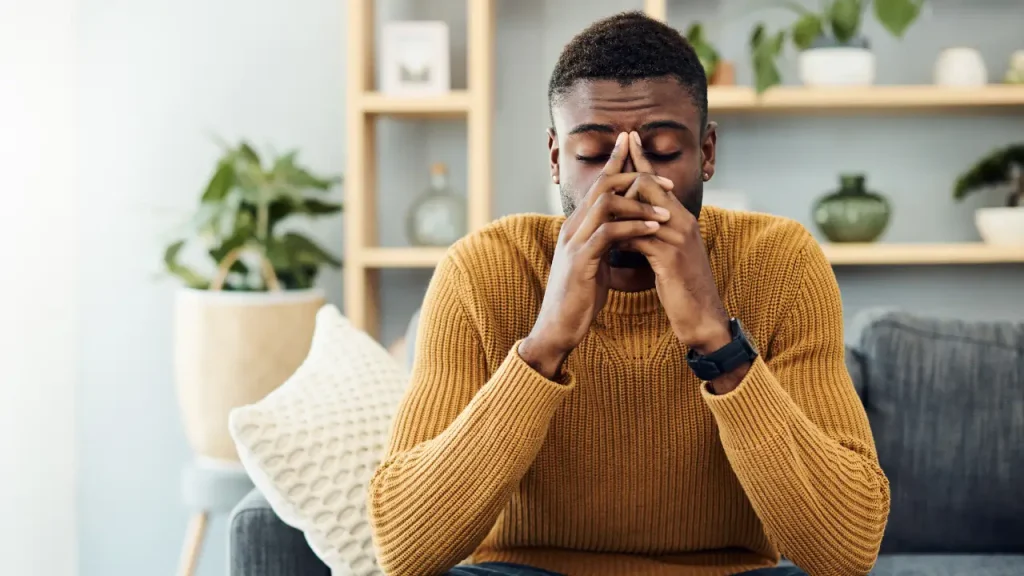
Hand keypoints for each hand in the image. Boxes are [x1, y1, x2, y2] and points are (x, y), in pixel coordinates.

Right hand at [519, 132, 672, 378]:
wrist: (558, 327)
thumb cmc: (579, 298)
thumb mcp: (593, 262)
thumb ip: (603, 242)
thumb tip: (622, 230)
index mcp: (576, 226)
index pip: (597, 185)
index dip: (617, 163)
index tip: (636, 148)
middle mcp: (572, 228)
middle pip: (601, 185)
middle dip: (634, 175)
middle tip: (665, 180)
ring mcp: (574, 243)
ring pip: (605, 204)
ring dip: (639, 203)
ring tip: (665, 211)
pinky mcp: (581, 261)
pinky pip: (608, 233)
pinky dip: (633, 227)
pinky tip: (653, 228)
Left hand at [619, 131, 731, 356]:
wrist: (702, 318)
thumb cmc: (683, 288)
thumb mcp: (667, 257)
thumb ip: (653, 236)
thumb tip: (630, 225)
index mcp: (681, 220)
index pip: (659, 181)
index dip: (642, 160)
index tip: (628, 139)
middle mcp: (683, 222)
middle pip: (650, 185)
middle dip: (626, 175)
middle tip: (610, 165)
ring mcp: (678, 238)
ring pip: (642, 207)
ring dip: (618, 206)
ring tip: (598, 203)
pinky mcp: (671, 258)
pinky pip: (639, 238)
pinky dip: (621, 236)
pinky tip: (607, 240)